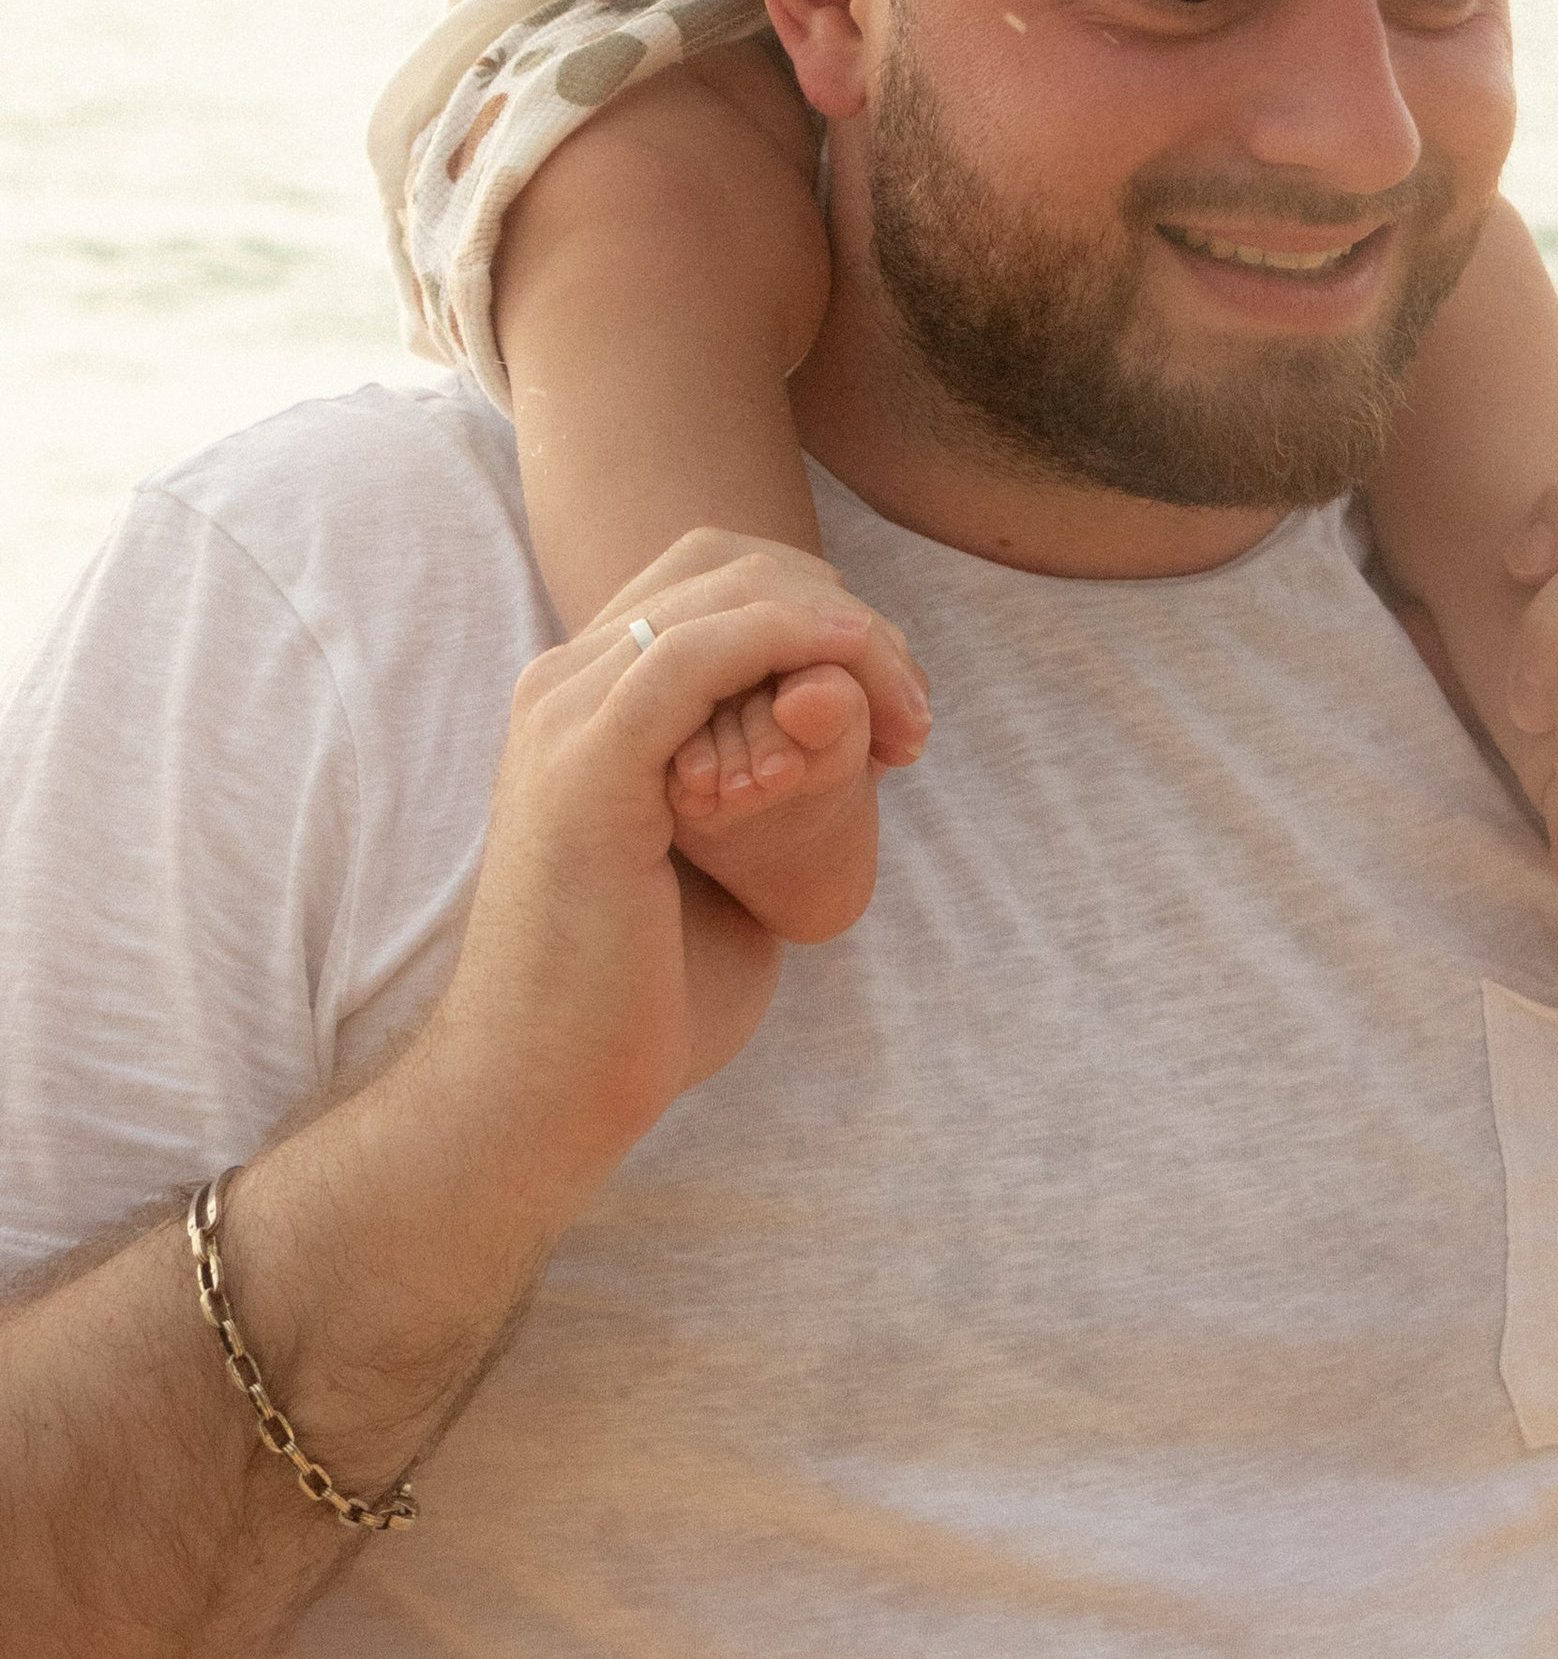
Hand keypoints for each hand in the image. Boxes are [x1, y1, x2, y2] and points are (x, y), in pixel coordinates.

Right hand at [423, 537, 924, 1185]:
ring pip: (728, 594)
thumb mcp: (719, 854)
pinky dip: (790, 644)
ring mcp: (565, 717)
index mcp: (587, 696)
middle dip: (846, 613)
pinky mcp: (585, 765)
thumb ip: (758, 772)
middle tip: (913, 713)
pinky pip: (698, 653)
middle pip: (730, 563)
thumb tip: (831, 721)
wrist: (544, 1094)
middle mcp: (564, 684)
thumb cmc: (635, 996)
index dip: (824, 609)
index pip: (718, 575)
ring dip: (843, 633)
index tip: (900, 707)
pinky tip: (853, 690)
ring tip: (905, 720)